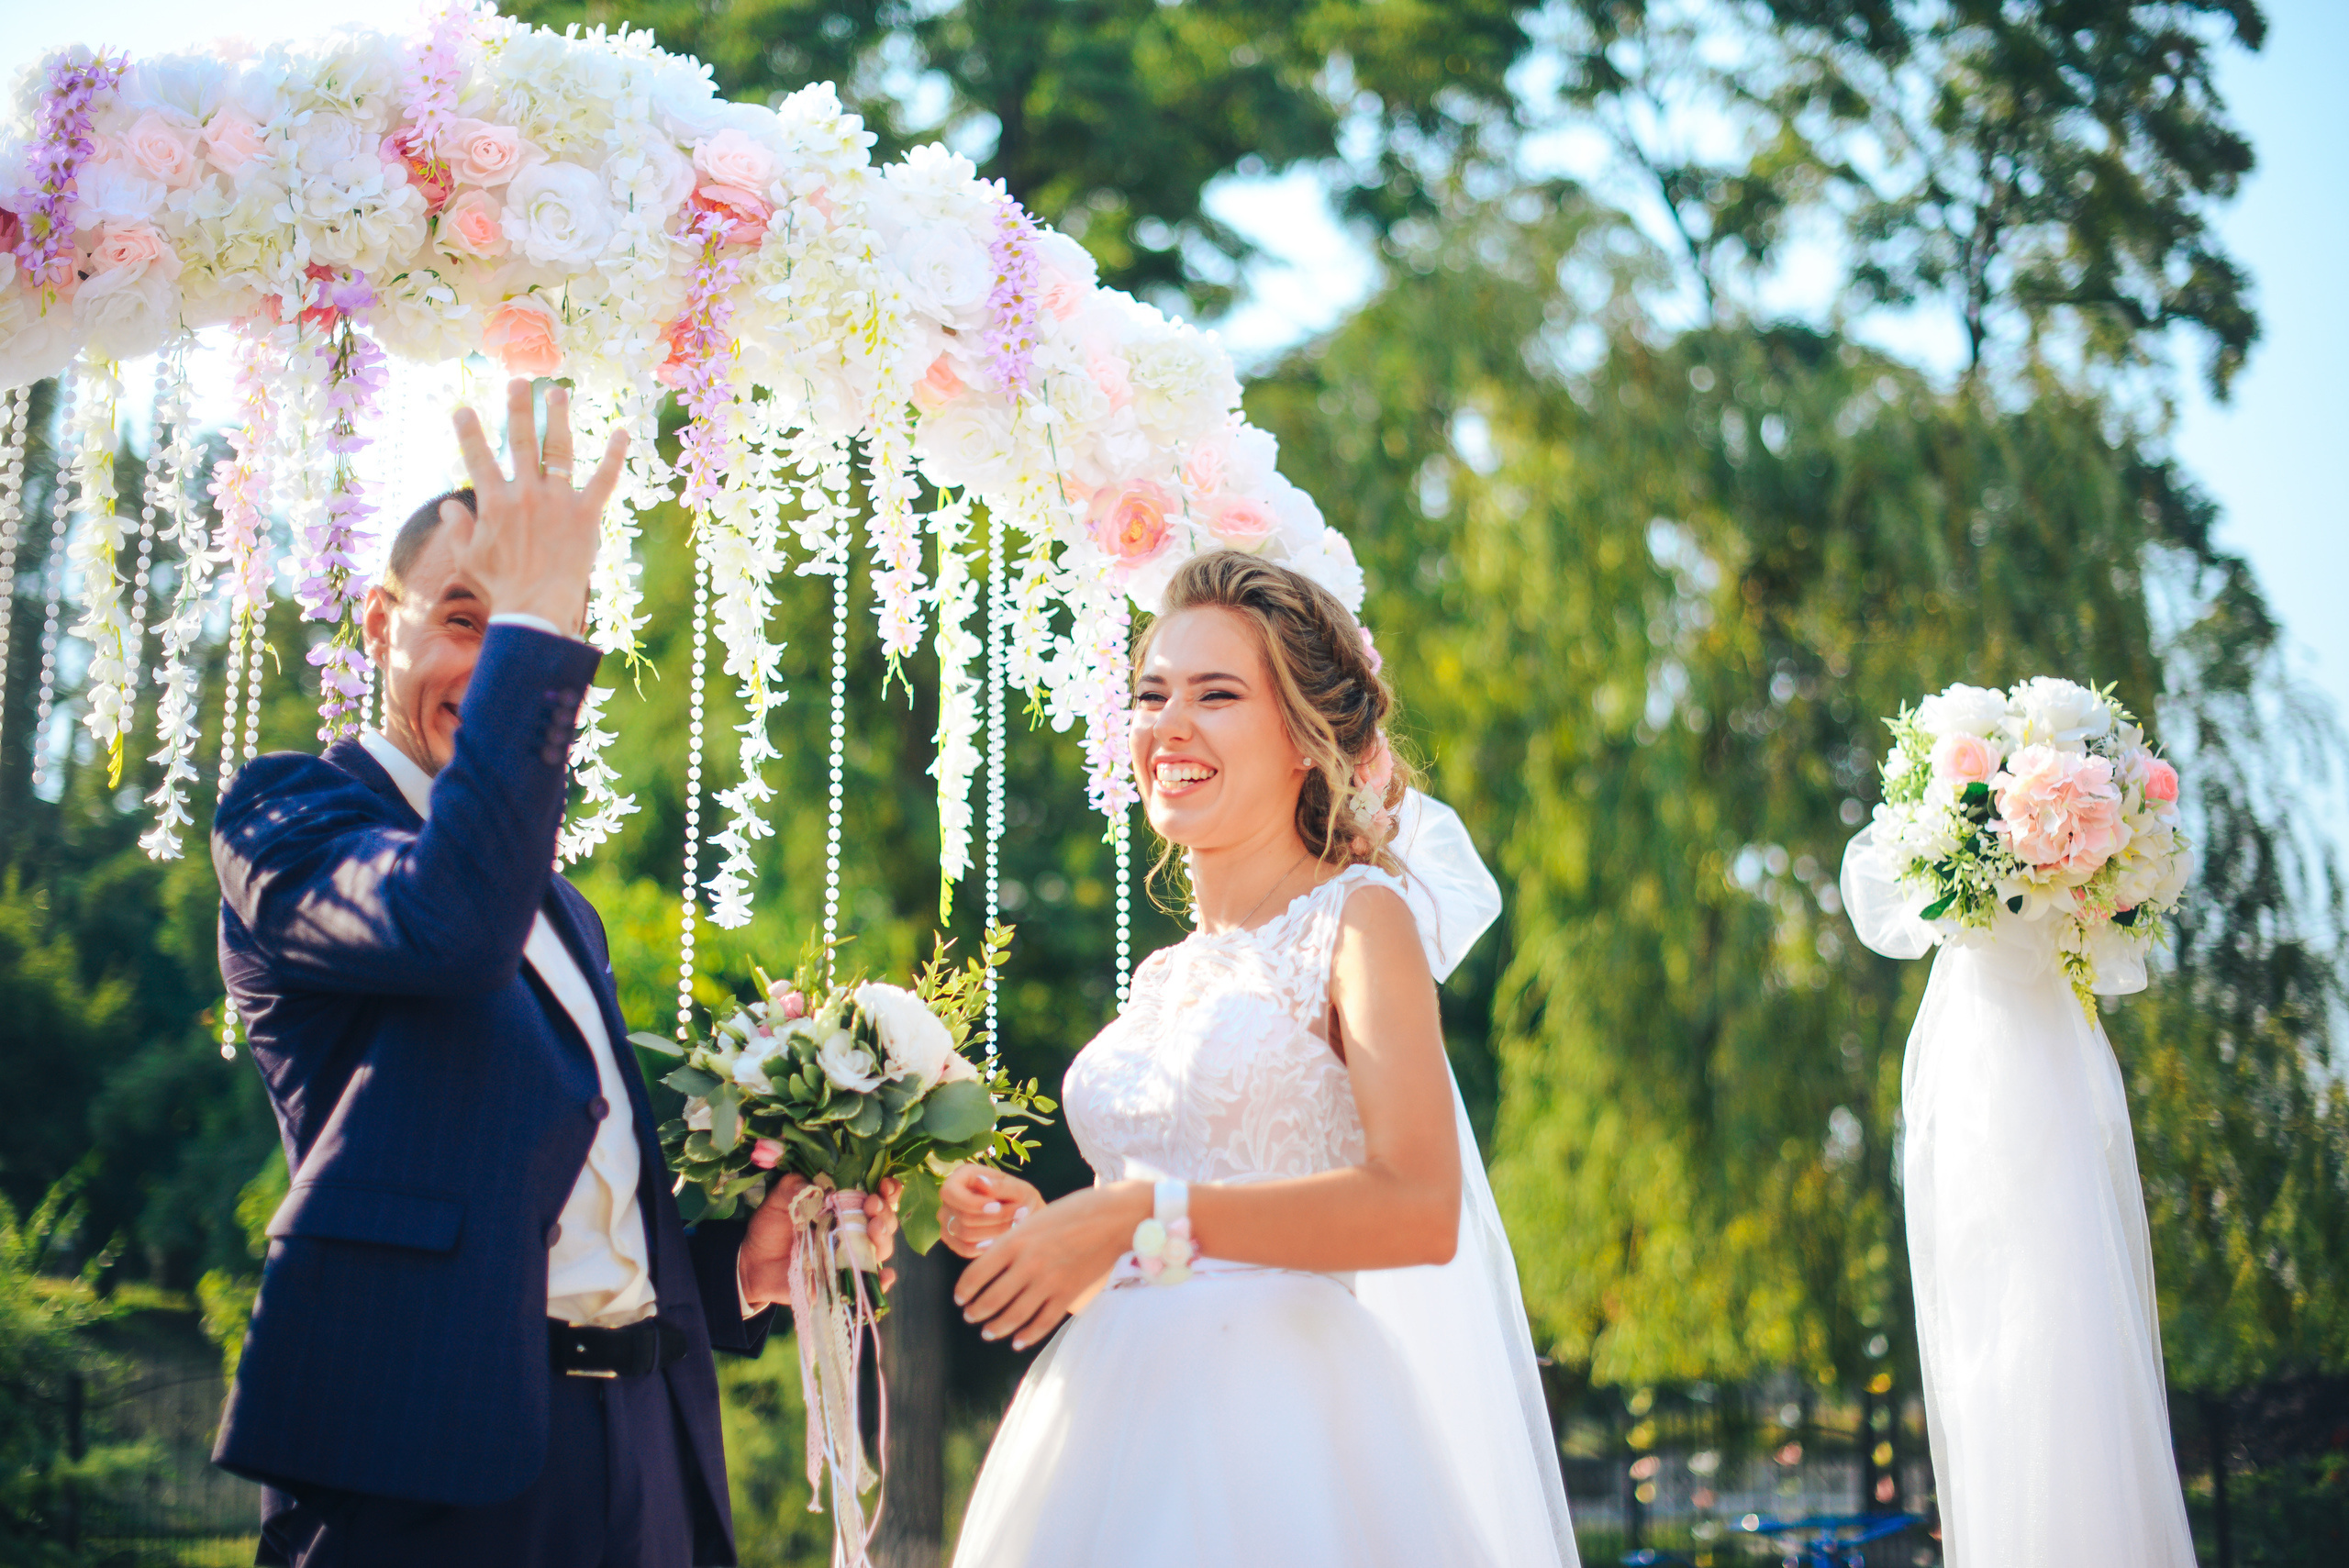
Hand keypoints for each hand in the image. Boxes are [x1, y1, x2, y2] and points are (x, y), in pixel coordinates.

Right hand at [446, 379, 627, 631]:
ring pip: (559, 450)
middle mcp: (526, 493)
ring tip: (558, 391)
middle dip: (519, 408)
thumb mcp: (468, 557)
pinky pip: (604, 479)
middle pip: (522, 441)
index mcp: (495, 501)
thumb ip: (458, 528)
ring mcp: (559, 501)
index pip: (478, 457)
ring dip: (558, 417)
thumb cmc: (500, 586)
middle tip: (520, 382)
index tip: (463, 408)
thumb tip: (449, 505)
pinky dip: (614, 455)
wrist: (536, 608)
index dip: (469, 431)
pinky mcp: (587, 515)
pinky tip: (621, 432)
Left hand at [739, 1175, 902, 1311]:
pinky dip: (883, 1279)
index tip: (884, 1185)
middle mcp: (853, 1231)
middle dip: (885, 1211)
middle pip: (885, 1221)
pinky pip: (870, 1282)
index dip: (887, 1191)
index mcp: (843, 1207)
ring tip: (873, 1229)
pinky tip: (885, 1274)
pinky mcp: (844, 1281)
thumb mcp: (778, 1201)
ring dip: (885, 1238)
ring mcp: (851, 1257)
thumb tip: (813, 1187)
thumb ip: (792, 1187)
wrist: (753, 1263)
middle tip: (871, 1205)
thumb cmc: (770, 1227)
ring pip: (882, 1248)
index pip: (877, 1196)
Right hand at [937, 1164, 1043, 1259]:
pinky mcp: (952, 1238)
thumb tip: (980, 1181)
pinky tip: (1000, 1240)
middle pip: (963, 1217)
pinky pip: (964, 1249)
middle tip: (1018, 1216)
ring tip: (1014, 1225)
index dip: (972, 1203)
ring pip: (964, 1234)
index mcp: (961, 1176)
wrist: (1023, 1218)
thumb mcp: (1019, 1189)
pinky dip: (985, 1247)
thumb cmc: (1021, 1199)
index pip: (950, 1192)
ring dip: (994, 1233)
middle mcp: (949, 1197)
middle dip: (993, 1220)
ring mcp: (947, 1219)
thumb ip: (1002, 1186)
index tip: (997, 1206)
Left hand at [953, 1180, 1147, 1351]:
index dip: (963, 1290)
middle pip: (991, 1299)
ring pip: (1013, 1316)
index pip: (976, 1274)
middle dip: (976, 1312)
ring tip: (988, 1332)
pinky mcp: (1068, 1294)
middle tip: (970, 1316)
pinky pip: (1042, 1322)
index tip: (960, 1298)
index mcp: (1014, 1241)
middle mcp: (1027, 1263)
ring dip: (996, 1327)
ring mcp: (1049, 1282)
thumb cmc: (1072, 1212)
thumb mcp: (1033, 1219)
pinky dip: (1027, 1335)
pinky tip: (1018, 1340)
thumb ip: (1012, 1242)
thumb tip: (990, 1265)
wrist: (1113, 1218)